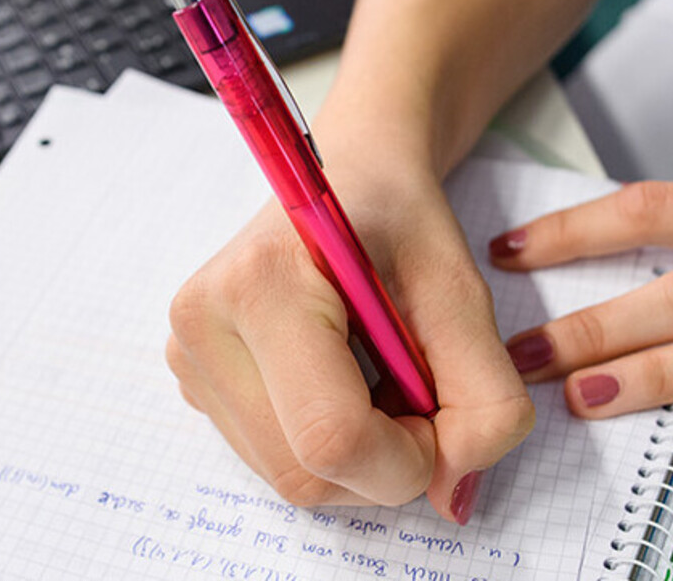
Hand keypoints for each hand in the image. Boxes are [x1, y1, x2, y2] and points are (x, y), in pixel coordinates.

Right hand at [166, 157, 533, 523]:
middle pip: (308, 474)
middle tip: (419, 396)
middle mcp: (203, 324)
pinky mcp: (194, 384)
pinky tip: (344, 386)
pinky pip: (273, 462)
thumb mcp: (462, 292)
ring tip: (380, 382)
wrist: (349, 176)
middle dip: (387, 462)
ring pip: (291, 481)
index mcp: (260, 283)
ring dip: (361, 459)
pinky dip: (328, 448)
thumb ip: (483, 396)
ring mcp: (189, 359)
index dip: (408, 458)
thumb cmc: (401, 221)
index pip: (332, 437)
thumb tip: (452, 495)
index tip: (442, 415)